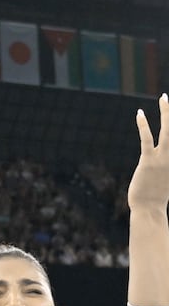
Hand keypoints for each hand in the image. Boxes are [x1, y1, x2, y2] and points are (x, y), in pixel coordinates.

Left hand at [129, 94, 168, 210]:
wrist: (149, 208)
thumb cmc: (157, 195)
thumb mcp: (166, 177)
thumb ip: (166, 164)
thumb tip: (164, 156)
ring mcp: (163, 158)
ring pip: (168, 130)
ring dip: (167, 112)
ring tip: (164, 97)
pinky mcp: (149, 160)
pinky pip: (146, 139)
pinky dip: (143, 126)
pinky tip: (140, 114)